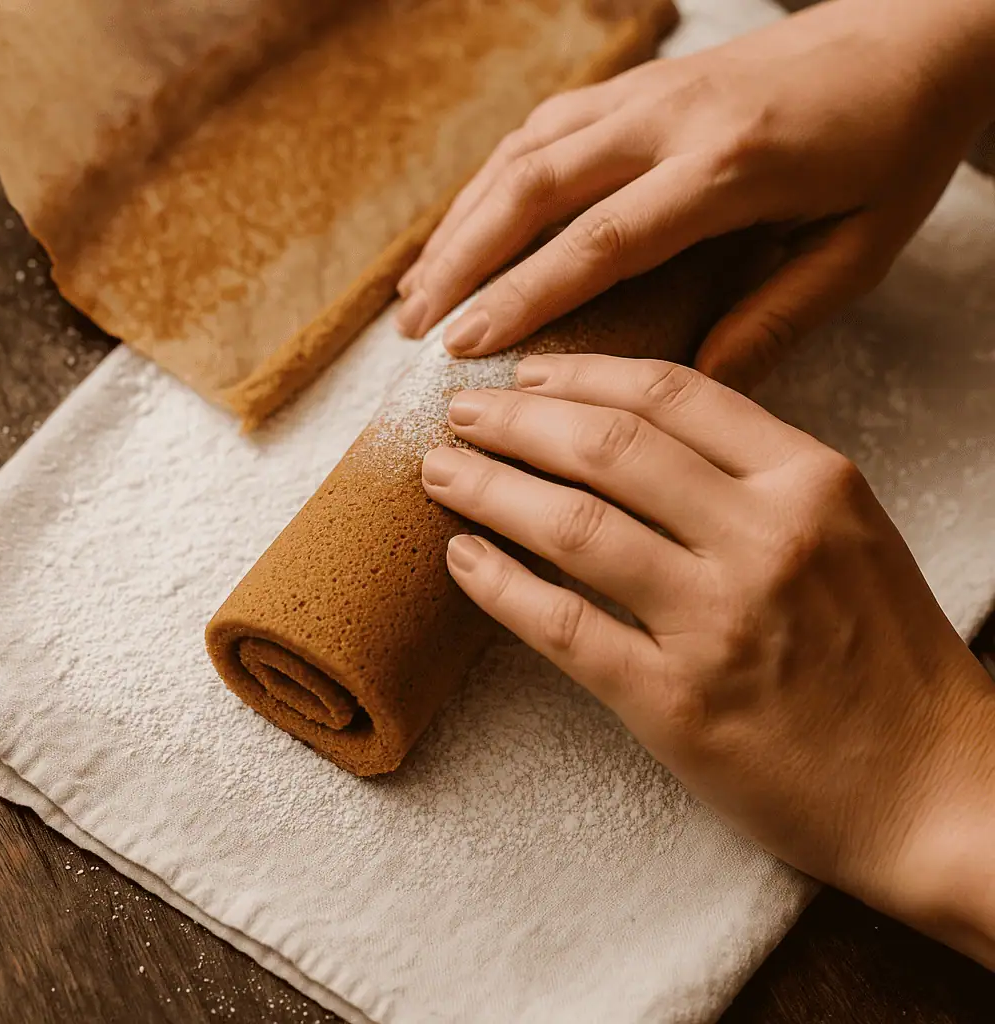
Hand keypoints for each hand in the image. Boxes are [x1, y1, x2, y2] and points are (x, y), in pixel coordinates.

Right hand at [398, 0, 994, 389]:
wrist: (914, 36)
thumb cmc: (891, 151)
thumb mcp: (858, 249)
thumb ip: (776, 316)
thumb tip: (693, 380)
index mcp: (729, 167)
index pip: (602, 240)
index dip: (525, 294)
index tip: (467, 346)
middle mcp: (670, 119)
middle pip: (535, 187)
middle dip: (461, 260)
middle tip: (414, 329)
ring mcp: (646, 92)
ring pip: (522, 153)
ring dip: (459, 222)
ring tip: (414, 293)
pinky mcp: (637, 85)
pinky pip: (540, 130)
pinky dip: (489, 183)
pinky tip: (461, 229)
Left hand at [421, 354, 994, 965]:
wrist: (934, 789)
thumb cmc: (885, 655)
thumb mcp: (843, 532)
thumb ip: (752, 476)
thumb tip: (630, 434)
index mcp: (810, 481)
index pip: (671, 394)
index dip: (580, 375)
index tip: (524, 375)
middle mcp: (766, 537)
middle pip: (608, 446)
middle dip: (516, 420)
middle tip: (459, 413)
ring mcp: (720, 620)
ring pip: (574, 524)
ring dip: (491, 489)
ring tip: (442, 473)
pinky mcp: (678, 703)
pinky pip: (565, 626)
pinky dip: (501, 586)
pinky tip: (462, 561)